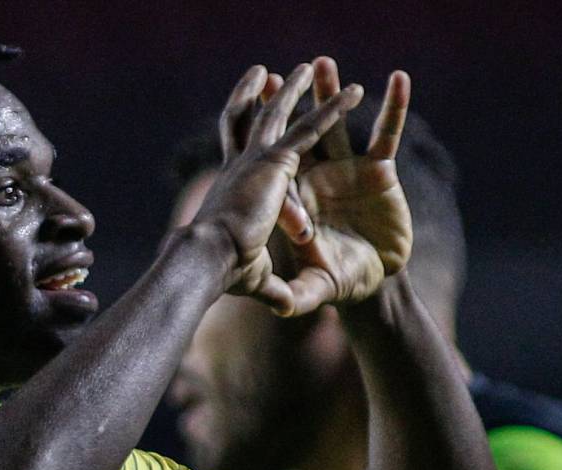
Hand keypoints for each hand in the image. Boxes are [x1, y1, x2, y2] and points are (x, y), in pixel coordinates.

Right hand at [186, 63, 363, 314]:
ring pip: (279, 115)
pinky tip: (354, 94)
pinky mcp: (276, 164)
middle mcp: (240, 167)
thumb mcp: (256, 278)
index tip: (243, 114)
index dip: (238, 129)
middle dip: (256, 96)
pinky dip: (331, 110)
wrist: (206, 260)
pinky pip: (311, 130)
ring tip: (312, 68)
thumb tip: (284, 310)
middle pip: (248, 120)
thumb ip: (275, 288)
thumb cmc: (222, 273)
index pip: (234, 150)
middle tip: (263, 75)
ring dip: (296, 91)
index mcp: (230, 187)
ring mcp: (257, 161)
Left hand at [276, 58, 412, 315]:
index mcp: (293, 201)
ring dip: (330, 95)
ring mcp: (345, 170)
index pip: (278, 176)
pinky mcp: (378, 170)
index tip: (263, 136)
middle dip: (284, 107)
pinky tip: (398, 78)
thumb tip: (278, 306)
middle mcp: (315, 179)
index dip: (273, 165)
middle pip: (296, 136)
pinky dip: (393, 107)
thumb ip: (297, 297)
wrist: (372, 281)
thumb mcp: (315, 290)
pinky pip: (386, 133)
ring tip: (323, 63)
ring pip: (335, 126)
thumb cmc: (336, 283)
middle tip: (272, 78)